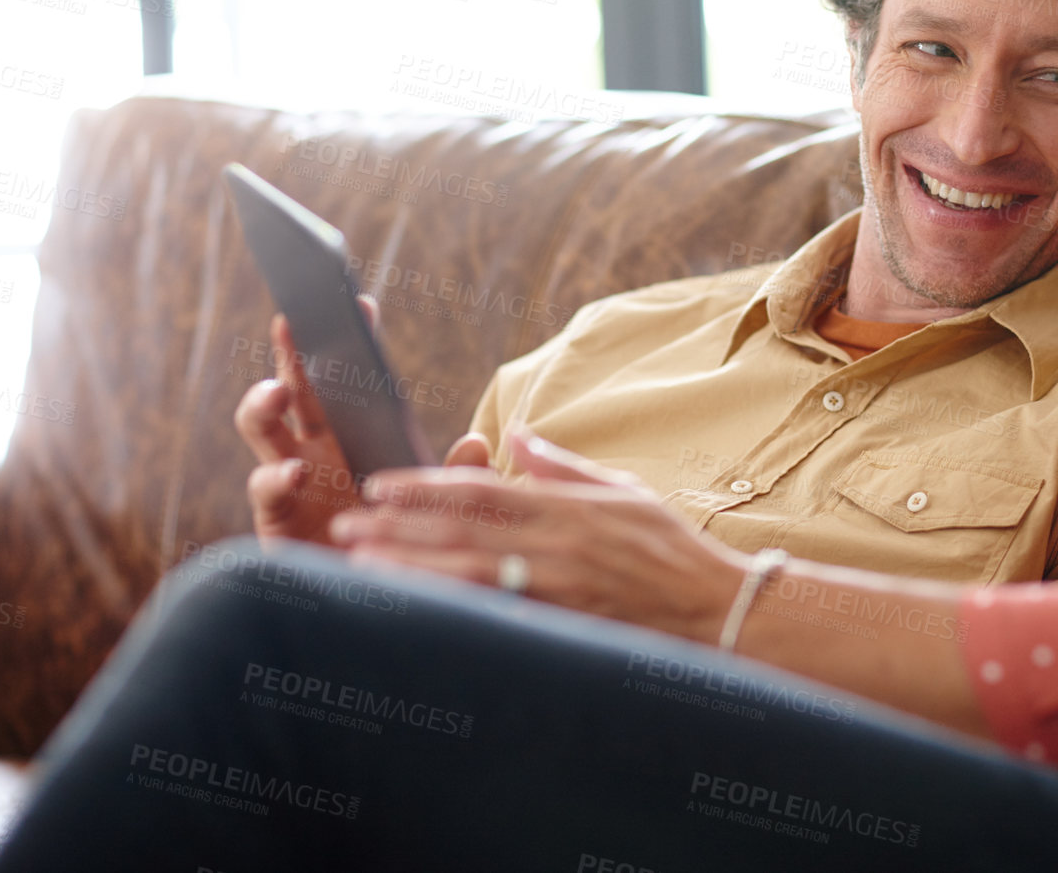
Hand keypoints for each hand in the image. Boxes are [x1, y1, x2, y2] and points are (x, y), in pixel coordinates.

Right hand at [234, 296, 489, 544]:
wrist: (374, 614)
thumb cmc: (404, 553)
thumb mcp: (439, 514)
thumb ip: (453, 481)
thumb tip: (476, 441)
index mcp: (356, 438)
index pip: (353, 381)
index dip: (355, 343)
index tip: (361, 303)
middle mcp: (317, 451)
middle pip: (297, 387)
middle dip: (293, 352)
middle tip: (295, 320)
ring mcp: (291, 482)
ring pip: (261, 427)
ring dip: (263, 401)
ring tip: (279, 390)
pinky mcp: (275, 520)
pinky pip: (266, 490)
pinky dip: (277, 478)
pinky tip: (296, 472)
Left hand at [328, 429, 747, 642]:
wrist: (713, 607)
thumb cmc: (669, 548)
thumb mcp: (621, 490)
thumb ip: (561, 465)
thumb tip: (514, 432)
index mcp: (565, 506)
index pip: (479, 490)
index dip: (423, 486)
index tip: (379, 484)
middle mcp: (556, 544)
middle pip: (460, 530)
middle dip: (397, 526)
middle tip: (344, 523)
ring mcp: (557, 588)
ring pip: (466, 573)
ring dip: (408, 567)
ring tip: (358, 563)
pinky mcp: (562, 625)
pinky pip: (494, 616)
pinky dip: (449, 611)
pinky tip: (413, 610)